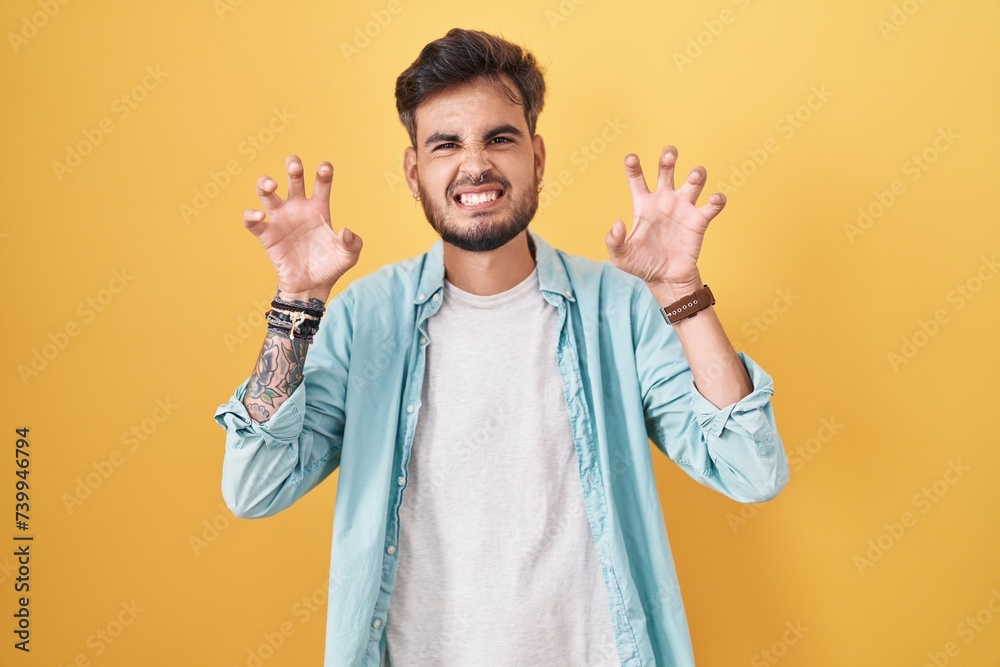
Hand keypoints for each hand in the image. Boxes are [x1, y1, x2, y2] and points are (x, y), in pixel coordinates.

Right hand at [243, 155, 362, 298]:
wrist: (312, 287)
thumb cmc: (330, 268)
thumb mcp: (348, 257)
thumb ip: (353, 243)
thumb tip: (345, 231)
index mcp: (319, 209)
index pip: (321, 183)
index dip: (323, 172)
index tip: (325, 167)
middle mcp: (298, 209)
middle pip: (293, 179)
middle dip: (293, 167)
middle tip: (294, 165)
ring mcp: (281, 220)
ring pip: (267, 193)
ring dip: (265, 183)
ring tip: (271, 185)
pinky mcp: (267, 235)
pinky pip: (252, 222)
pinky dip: (251, 215)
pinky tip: (259, 215)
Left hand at [605, 146, 724, 294]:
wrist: (665, 279)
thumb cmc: (641, 265)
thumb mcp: (620, 256)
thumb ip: (614, 240)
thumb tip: (618, 223)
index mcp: (643, 204)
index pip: (637, 178)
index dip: (633, 166)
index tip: (631, 158)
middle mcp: (664, 200)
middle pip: (667, 170)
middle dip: (669, 158)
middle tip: (670, 153)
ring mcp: (683, 208)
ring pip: (694, 181)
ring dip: (697, 174)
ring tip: (694, 177)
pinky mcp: (699, 221)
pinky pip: (713, 205)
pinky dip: (717, 200)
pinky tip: (714, 200)